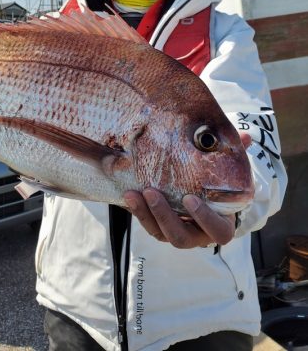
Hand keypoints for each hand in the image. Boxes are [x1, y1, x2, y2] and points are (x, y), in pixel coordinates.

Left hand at [123, 131, 252, 246]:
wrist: (203, 198)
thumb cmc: (218, 186)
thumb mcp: (227, 172)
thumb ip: (234, 157)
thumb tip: (247, 137)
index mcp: (220, 225)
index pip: (216, 231)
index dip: (203, 218)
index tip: (190, 198)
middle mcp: (198, 236)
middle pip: (181, 237)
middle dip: (164, 215)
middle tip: (152, 192)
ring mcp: (177, 234)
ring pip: (159, 233)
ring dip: (145, 214)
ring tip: (133, 194)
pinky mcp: (159, 228)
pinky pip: (147, 225)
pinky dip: (137, 211)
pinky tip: (128, 194)